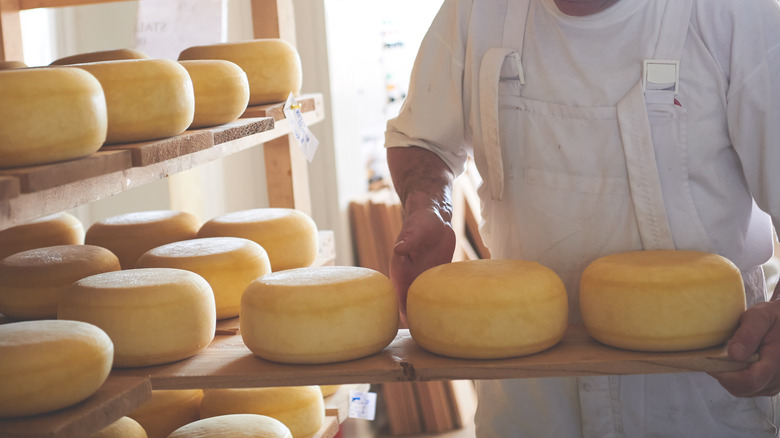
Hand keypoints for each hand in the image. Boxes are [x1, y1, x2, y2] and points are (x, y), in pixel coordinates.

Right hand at [389, 205, 455, 325]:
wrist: (435, 215)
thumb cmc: (422, 220)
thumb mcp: (415, 229)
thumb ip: (408, 239)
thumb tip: (399, 249)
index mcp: (400, 272)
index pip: (398, 299)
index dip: (403, 316)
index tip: (410, 332)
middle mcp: (410, 279)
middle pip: (410, 307)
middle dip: (417, 322)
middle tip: (428, 340)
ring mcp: (423, 280)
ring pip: (424, 304)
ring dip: (429, 316)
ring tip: (441, 335)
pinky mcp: (436, 279)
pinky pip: (437, 296)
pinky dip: (442, 306)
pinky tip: (453, 317)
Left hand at [710, 290, 779, 396]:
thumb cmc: (774, 317)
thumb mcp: (761, 316)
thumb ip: (748, 333)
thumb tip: (734, 354)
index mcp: (777, 360)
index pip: (750, 380)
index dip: (726, 376)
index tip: (710, 363)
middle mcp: (779, 377)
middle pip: (744, 389)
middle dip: (725, 376)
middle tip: (713, 359)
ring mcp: (777, 383)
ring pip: (746, 391)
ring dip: (731, 378)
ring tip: (726, 359)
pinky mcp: (772, 384)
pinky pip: (750, 389)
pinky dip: (738, 379)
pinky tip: (735, 363)